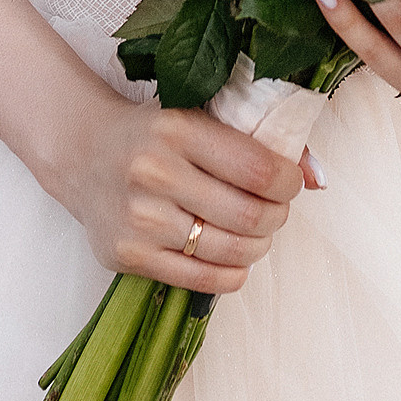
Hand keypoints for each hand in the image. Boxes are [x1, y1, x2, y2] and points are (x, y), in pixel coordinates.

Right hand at [65, 88, 302, 296]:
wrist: (83, 151)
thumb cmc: (154, 134)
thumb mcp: (199, 119)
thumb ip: (258, 142)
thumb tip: (317, 176)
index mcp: (177, 130)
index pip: (258, 169)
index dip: (288, 183)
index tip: (290, 183)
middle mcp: (154, 173)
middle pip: (249, 215)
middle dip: (277, 217)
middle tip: (276, 211)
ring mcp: (139, 218)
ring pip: (230, 251)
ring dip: (258, 246)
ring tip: (256, 232)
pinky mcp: (128, 255)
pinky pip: (203, 281)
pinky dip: (233, 273)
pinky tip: (234, 257)